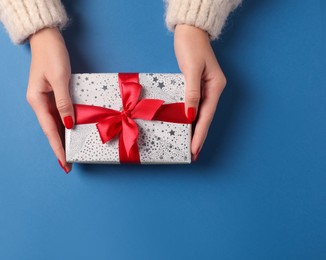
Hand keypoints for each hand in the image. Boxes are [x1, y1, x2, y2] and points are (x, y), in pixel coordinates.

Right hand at [27, 27, 73, 172]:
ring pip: (55, 122)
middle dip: (59, 146)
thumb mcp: (60, 79)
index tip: (64, 162)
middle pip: (51, 129)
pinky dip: (66, 123)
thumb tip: (69, 124)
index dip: (57, 147)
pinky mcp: (52, 93)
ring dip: (63, 137)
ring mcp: (45, 98)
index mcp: (37, 101)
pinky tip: (72, 131)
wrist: (46, 37)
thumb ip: (64, 103)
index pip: (49, 130)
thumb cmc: (52, 55)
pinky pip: (59, 112)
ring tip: (71, 152)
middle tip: (68, 164)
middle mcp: (39, 102)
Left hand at [174, 24, 226, 160]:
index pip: (206, 116)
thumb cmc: (191, 46)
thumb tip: (190, 114)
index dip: (200, 134)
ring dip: (195, 129)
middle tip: (192, 154)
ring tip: (189, 145)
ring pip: (200, 113)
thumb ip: (192, 92)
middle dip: (199, 136)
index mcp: (215, 87)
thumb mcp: (192, 69)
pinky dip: (190, 117)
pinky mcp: (197, 85)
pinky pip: (194, 105)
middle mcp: (213, 89)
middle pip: (205, 117)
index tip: (194, 149)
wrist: (189, 30)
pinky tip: (185, 126)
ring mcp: (205, 88)